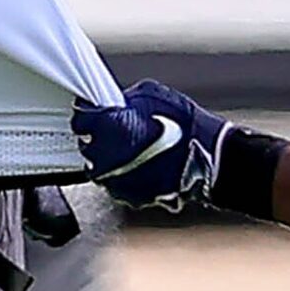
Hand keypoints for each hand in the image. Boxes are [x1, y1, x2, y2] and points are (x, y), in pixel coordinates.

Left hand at [72, 82, 233, 212]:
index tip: (95, 114)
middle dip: (99, 138)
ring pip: (100, 168)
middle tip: (117, 131)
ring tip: (131, 150)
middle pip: (88, 145)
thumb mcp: (151, 94)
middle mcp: (105, 155)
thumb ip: (124, 100)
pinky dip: (123, 175)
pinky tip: (141, 166)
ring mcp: (116, 179)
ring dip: (110, 158)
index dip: (89, 115)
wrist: (209, 158)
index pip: (80, 119)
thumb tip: (114, 103)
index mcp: (107, 126)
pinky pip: (116, 184)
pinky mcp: (129, 196)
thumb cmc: (184, 124)